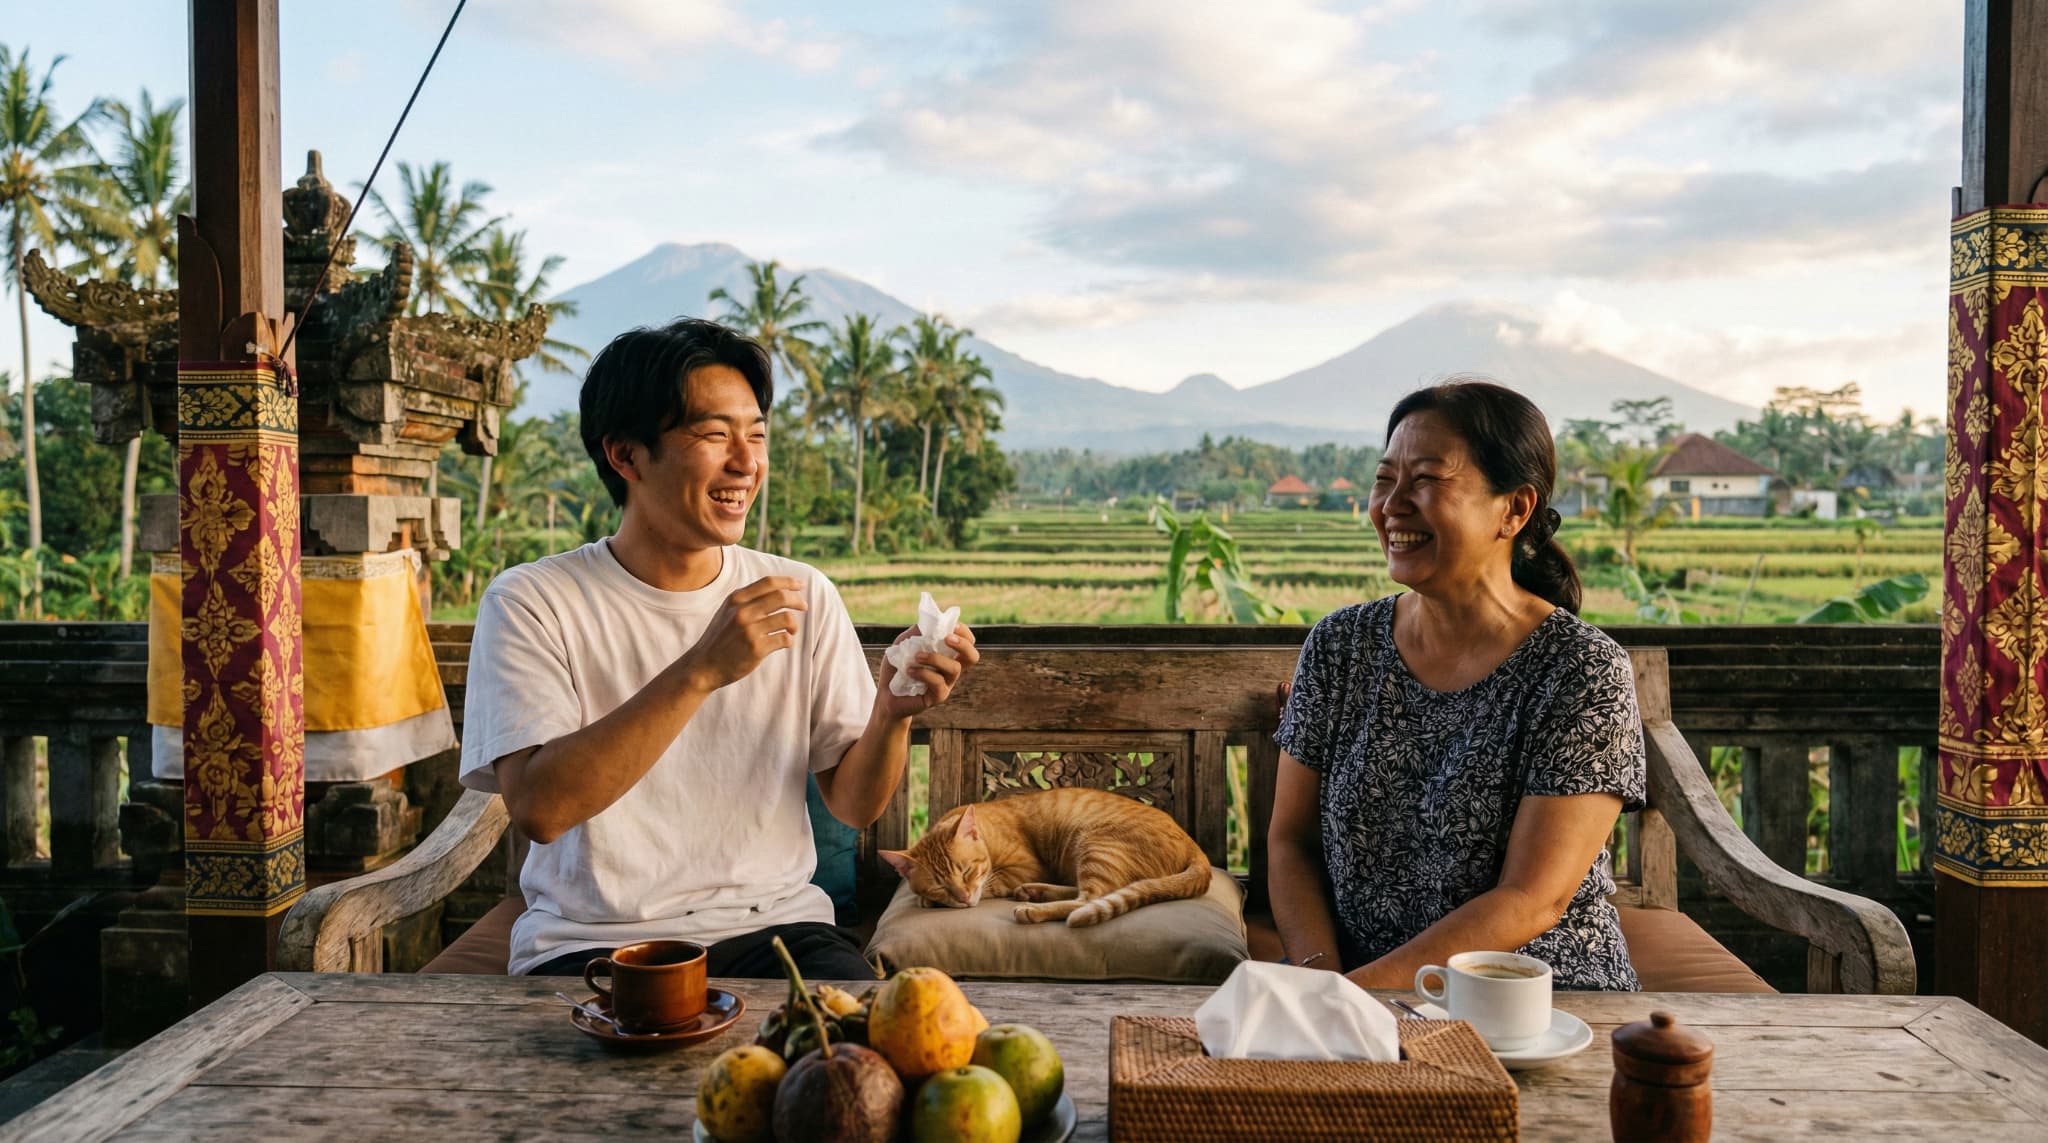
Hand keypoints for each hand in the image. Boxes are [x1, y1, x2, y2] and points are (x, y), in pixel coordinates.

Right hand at [679, 576, 807, 691]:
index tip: (801, 585)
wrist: (704, 666)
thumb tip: (780, 589)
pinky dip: (789, 640)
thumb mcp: (728, 611)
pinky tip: (784, 643)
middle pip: (781, 597)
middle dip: (798, 601)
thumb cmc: (721, 638)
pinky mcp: (756, 648)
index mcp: (736, 599)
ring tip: (791, 631)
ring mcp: (749, 630)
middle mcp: (742, 611)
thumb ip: (748, 599)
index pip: (768, 582)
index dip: (788, 582)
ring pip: (787, 618)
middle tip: (804, 607)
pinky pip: (785, 639)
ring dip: (794, 625)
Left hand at [876, 623, 978, 720]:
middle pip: (972, 657)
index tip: (953, 626)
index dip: (964, 632)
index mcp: (947, 653)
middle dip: (963, 645)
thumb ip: (920, 631)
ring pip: (955, 669)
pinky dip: (924, 673)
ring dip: (936, 658)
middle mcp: (951, 668)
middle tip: (947, 639)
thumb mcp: (905, 642)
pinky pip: (938, 683)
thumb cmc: (898, 666)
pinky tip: (909, 671)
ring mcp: (946, 683)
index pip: (968, 641)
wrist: (886, 694)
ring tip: (917, 657)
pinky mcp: (938, 696)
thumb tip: (934, 621)